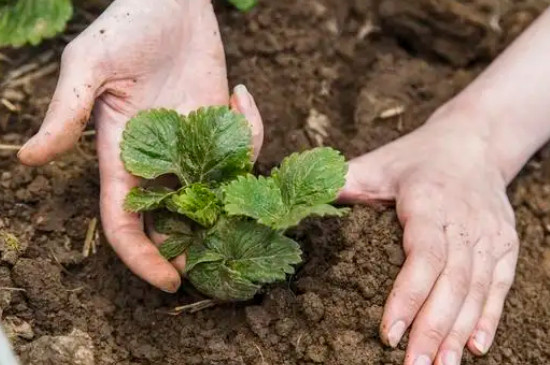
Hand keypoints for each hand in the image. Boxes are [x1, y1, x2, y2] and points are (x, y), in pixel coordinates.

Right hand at [18, 0, 263, 292]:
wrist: (169, 0)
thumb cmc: (125, 26)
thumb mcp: (90, 67)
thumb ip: (67, 114)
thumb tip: (29, 159)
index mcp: (121, 155)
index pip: (125, 221)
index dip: (142, 256)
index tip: (169, 281)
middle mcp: (158, 158)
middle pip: (173, 219)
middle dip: (196, 244)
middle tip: (225, 260)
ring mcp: (194, 144)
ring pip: (213, 193)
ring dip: (233, 200)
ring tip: (252, 195)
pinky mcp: (221, 124)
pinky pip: (243, 148)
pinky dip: (252, 131)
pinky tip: (242, 96)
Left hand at [340, 107, 518, 364]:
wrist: (474, 142)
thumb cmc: (416, 157)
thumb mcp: (376, 163)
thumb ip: (342, 182)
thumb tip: (300, 204)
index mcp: (429, 201)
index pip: (423, 255)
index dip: (408, 296)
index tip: (389, 333)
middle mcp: (464, 220)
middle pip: (452, 281)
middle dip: (432, 328)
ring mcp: (489, 233)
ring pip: (476, 288)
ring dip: (458, 331)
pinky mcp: (504, 243)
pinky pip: (499, 284)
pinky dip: (488, 317)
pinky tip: (474, 346)